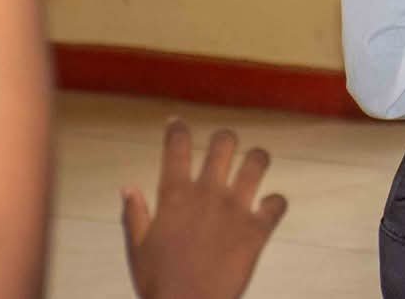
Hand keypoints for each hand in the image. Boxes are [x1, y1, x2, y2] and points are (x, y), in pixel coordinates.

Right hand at [122, 120, 286, 298]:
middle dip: (224, 139)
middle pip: (223, 143)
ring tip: (255, 163)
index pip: (176, 146)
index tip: (176, 122)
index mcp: (175, 196)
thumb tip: (126, 187)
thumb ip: (134, 215)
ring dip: (257, 159)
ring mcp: (235, 209)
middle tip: (224, 145)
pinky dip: (276, 203)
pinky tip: (269, 208)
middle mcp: (207, 193)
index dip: (176, 129)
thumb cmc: (158, 282)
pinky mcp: (257, 229)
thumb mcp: (138, 249)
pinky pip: (278, 203)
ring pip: (257, 161)